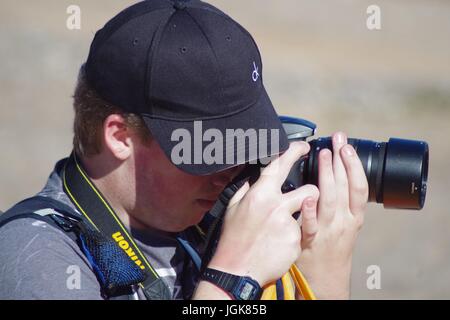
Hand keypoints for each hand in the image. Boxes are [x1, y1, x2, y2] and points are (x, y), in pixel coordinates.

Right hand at [208, 141, 318, 285]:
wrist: (236, 270)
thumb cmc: (233, 239)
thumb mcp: (234, 208)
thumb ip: (247, 190)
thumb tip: (256, 178)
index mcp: (260, 194)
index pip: (281, 165)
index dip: (294, 151)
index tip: (304, 146)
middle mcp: (277, 206)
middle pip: (309, 189)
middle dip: (311, 192)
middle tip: (305, 198)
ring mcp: (289, 225)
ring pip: (309, 211)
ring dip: (305, 214)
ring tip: (287, 225)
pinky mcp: (296, 242)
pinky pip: (302, 233)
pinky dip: (294, 236)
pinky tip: (280, 244)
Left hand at [295, 132, 368, 299]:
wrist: (326, 277)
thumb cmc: (333, 245)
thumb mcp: (344, 222)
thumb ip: (340, 200)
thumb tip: (334, 171)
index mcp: (354, 216)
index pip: (358, 186)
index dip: (354, 165)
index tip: (348, 146)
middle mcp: (344, 222)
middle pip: (345, 187)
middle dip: (342, 161)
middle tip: (337, 139)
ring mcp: (328, 231)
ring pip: (330, 200)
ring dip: (327, 176)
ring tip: (324, 155)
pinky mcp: (311, 241)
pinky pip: (311, 225)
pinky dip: (310, 210)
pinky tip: (308, 195)